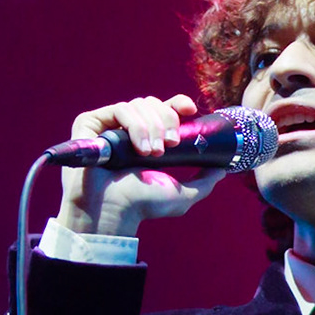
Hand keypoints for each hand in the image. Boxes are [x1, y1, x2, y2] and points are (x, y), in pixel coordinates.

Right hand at [55, 94, 227, 236]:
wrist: (114, 211)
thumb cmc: (143, 206)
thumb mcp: (183, 195)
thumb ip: (205, 181)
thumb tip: (223, 168)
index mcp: (149, 139)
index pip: (164, 109)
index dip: (178, 104)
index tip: (190, 110)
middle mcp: (129, 129)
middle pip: (154, 103)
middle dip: (168, 120)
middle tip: (172, 145)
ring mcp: (109, 125)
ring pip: (139, 104)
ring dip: (152, 127)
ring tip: (153, 154)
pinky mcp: (90, 123)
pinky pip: (120, 108)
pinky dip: (134, 126)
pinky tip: (138, 149)